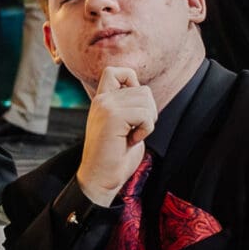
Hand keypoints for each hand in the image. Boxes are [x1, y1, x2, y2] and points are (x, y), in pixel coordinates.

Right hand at [76, 66, 156, 205]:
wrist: (99, 178)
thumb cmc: (115, 157)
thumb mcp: (123, 126)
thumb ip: (130, 107)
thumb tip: (146, 93)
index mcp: (101, 101)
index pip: (115, 71)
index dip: (132, 79)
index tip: (132, 106)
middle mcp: (101, 100)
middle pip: (143, 89)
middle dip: (148, 112)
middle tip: (133, 131)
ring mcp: (106, 106)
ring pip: (146, 100)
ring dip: (147, 122)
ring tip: (131, 136)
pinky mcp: (113, 117)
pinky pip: (145, 115)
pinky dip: (145, 130)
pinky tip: (131, 140)